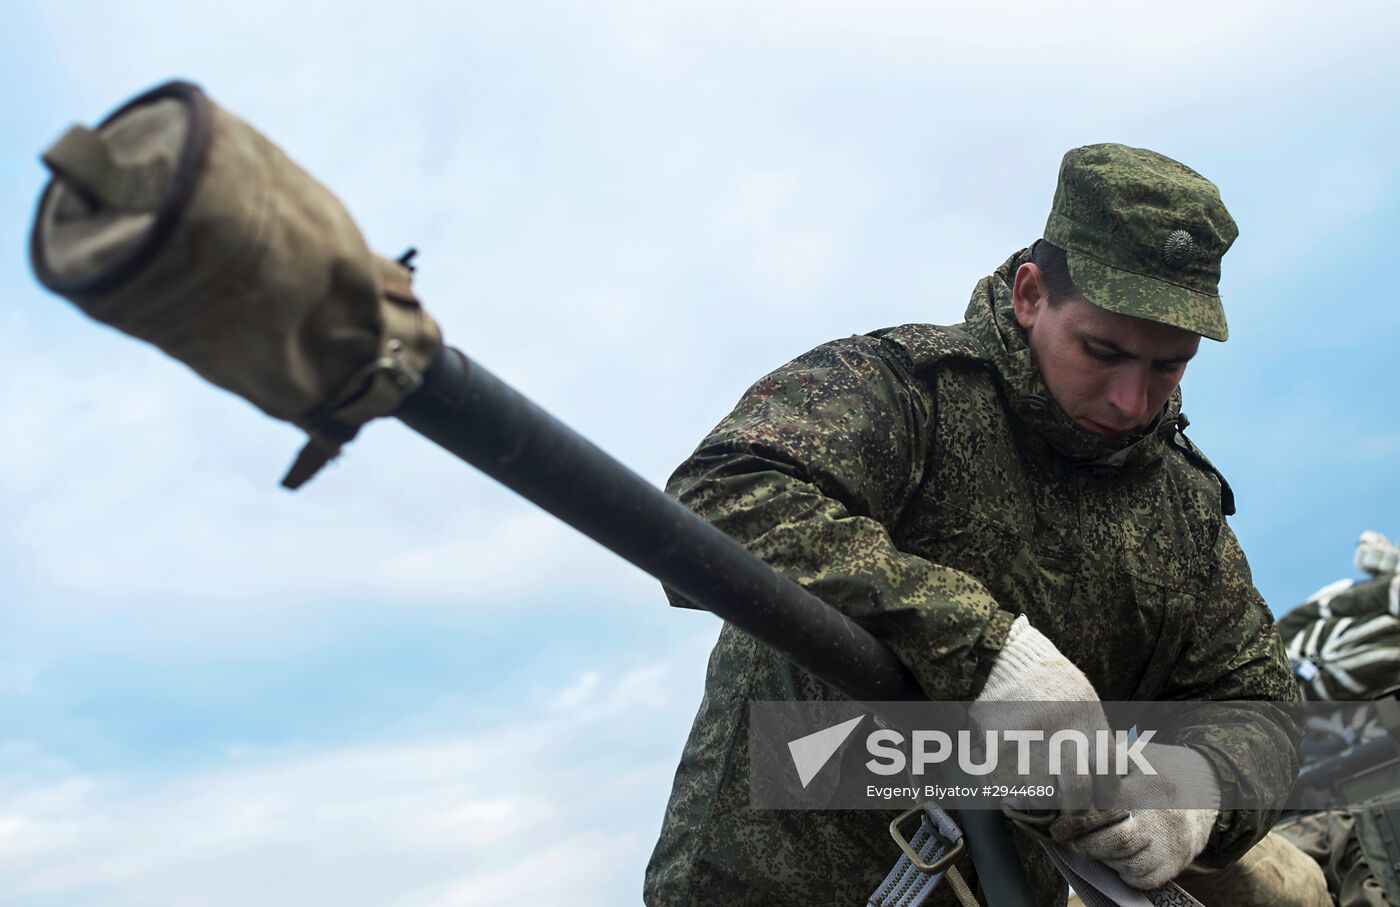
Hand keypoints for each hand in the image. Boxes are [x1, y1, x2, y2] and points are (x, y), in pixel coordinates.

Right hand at [972, 615, 1110, 810]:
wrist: (1006, 658)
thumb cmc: (1046, 678)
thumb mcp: (1083, 698)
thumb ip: (1094, 732)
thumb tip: (1109, 766)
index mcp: (1087, 726)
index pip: (1109, 774)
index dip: (1105, 792)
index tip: (1097, 796)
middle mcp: (1061, 738)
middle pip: (1077, 792)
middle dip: (1074, 805)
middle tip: (1068, 805)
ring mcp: (1030, 745)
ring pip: (1042, 795)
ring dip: (1040, 799)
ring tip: (1036, 794)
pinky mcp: (1001, 750)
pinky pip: (1009, 785)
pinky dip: (1012, 791)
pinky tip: (1013, 784)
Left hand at [1051, 743, 1219, 888]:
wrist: (1208, 787)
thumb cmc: (1159, 767)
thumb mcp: (1134, 754)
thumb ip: (1103, 763)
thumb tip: (1064, 775)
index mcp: (1149, 787)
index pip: (1107, 811)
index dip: (1077, 822)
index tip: (1058, 827)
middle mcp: (1165, 818)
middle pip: (1119, 842)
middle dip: (1087, 844)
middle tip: (1068, 838)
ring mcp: (1174, 844)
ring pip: (1130, 865)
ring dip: (1104, 858)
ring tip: (1093, 843)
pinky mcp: (1178, 863)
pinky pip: (1145, 879)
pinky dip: (1124, 872)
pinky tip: (1116, 855)